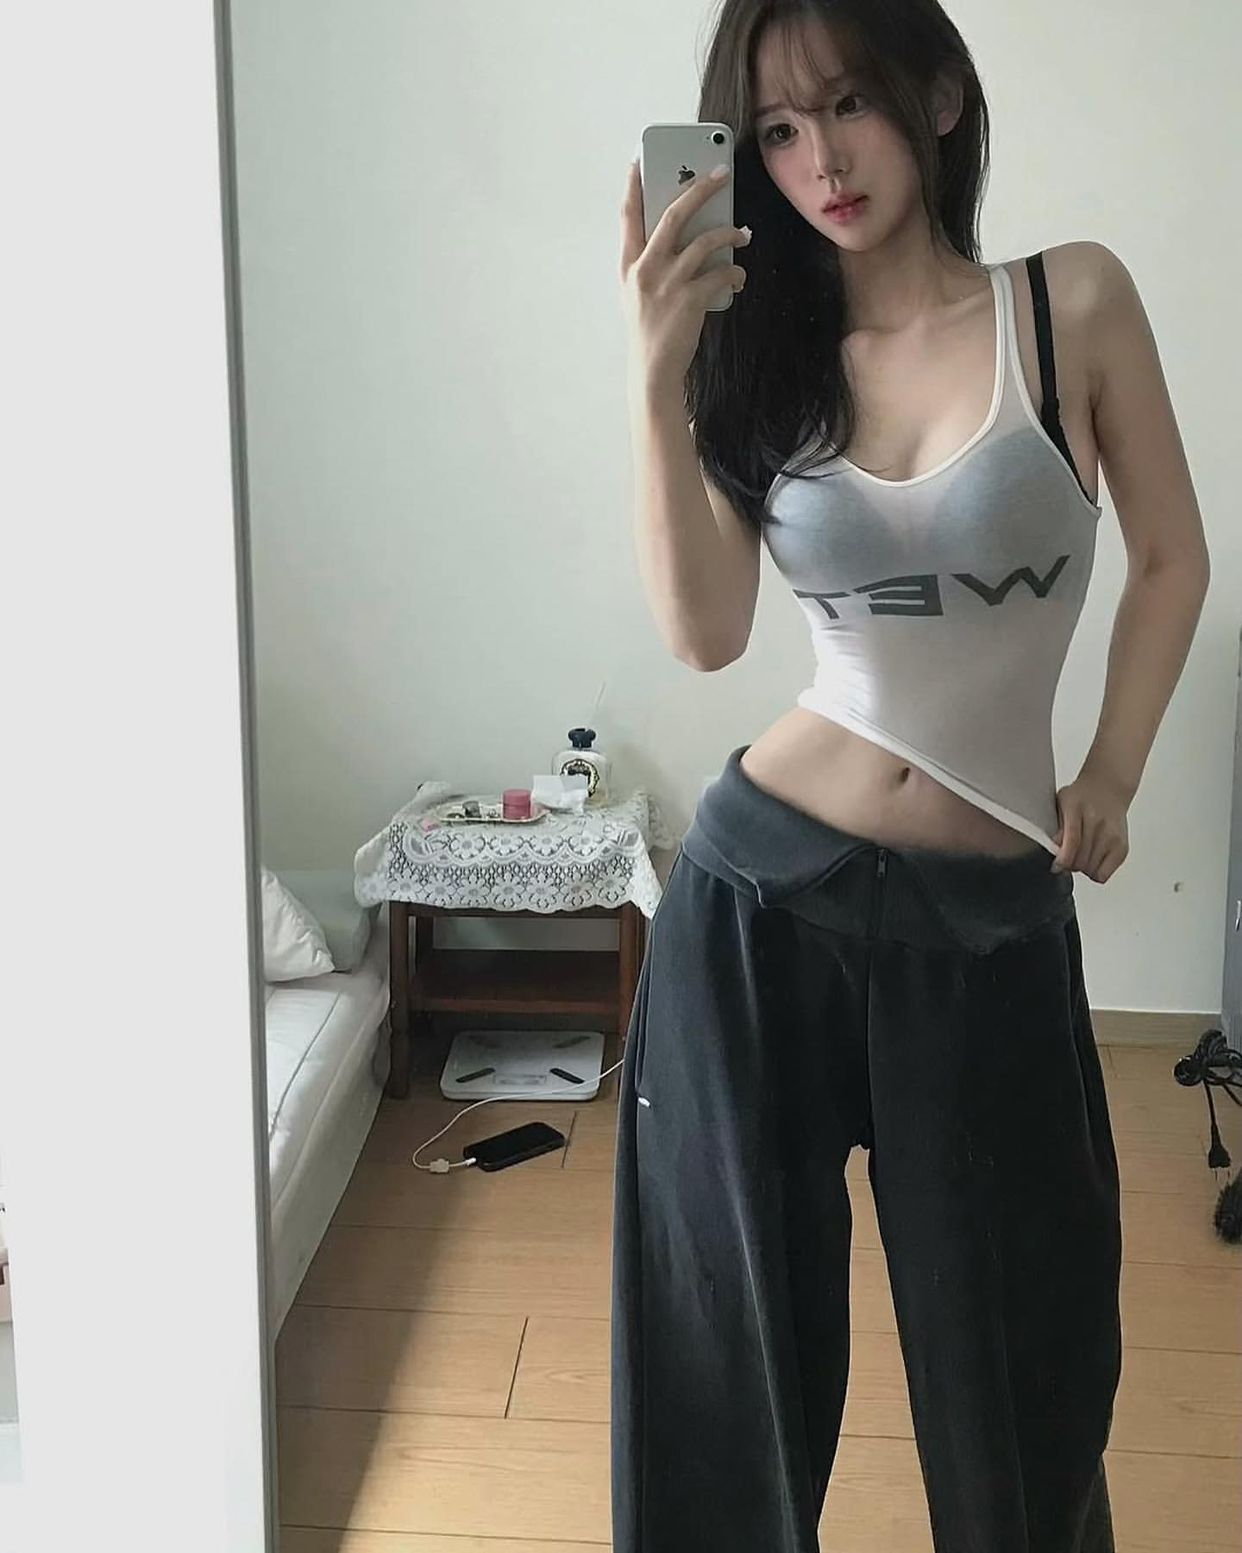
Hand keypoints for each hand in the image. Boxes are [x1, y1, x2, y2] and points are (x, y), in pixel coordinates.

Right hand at [619, 159, 750, 392]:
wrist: (653, 370)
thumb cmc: (650, 330)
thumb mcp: (638, 293)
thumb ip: (652, 263)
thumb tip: (687, 233)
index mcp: (628, 264)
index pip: (628, 215)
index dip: (633, 185)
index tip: (639, 159)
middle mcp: (645, 269)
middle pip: (674, 214)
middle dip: (700, 188)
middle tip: (721, 172)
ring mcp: (667, 283)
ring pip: (704, 240)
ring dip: (730, 232)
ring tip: (743, 233)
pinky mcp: (690, 300)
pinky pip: (721, 273)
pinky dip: (735, 272)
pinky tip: (739, 276)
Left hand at [1050, 769, 1131, 881]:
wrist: (1109, 788)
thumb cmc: (1082, 797)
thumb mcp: (1061, 803)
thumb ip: (1057, 826)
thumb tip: (1054, 851)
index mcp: (1077, 809)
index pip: (1072, 841)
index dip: (1062, 859)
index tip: (1056, 866)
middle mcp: (1098, 823)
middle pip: (1080, 860)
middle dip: (1069, 865)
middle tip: (1066, 859)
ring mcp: (1112, 836)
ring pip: (1091, 870)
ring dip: (1082, 868)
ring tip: (1080, 855)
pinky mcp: (1122, 847)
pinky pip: (1104, 874)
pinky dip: (1095, 872)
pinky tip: (1092, 860)